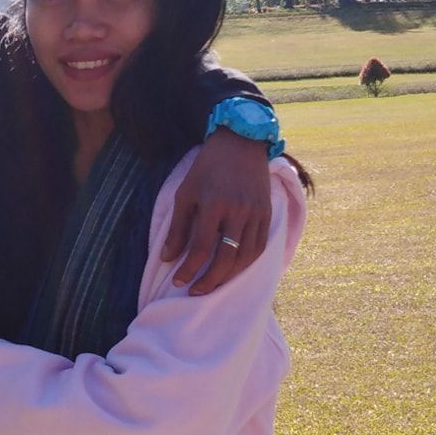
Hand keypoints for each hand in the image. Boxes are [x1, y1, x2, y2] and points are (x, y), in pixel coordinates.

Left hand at [161, 134, 270, 293]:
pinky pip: (260, 247)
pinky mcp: (267, 214)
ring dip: (229, 276)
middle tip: (196, 292)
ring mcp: (256, 213)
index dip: (189, 269)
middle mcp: (238, 211)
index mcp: (213, 204)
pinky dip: (247, 263)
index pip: (201, 247)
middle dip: (210, 280)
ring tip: (213, 285)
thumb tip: (168, 258)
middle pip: (226, 257)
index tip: (178, 281)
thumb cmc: (208, 167)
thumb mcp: (186, 192)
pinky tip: (234, 270)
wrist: (242, 143)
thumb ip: (178, 227)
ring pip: (246, 256)